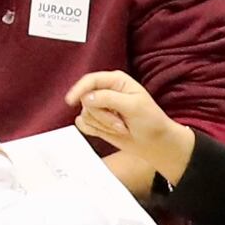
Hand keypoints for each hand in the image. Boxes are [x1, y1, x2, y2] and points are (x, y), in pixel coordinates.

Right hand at [72, 69, 191, 197]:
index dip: (79, 89)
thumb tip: (86, 98)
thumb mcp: (134, 106)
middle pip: (86, 100)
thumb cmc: (151, 122)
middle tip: (121, 123)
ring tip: (121, 128)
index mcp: (116, 81)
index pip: (91, 80)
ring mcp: (100, 107)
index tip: (70, 101)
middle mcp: (105, 91)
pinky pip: (83, 124)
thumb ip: (108, 98)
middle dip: (102, 116)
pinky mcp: (96, 121)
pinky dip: (94, 130)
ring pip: (85, 114)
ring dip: (102, 125)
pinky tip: (109, 132)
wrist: (155, 143)